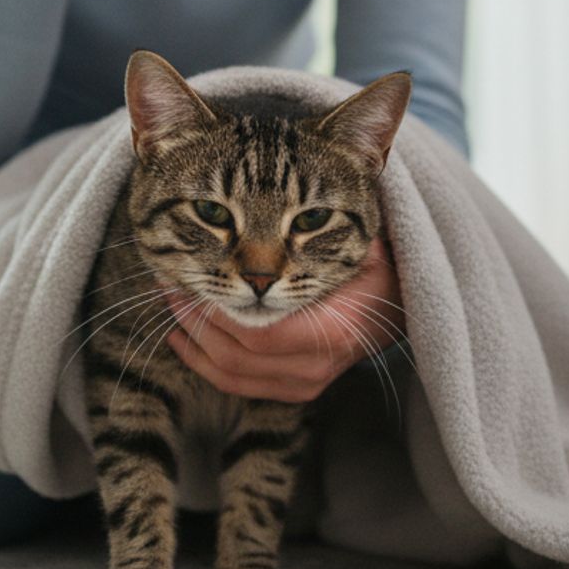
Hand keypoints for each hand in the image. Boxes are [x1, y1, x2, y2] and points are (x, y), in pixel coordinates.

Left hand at [163, 238, 406, 402]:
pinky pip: (238, 385)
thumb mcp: (356, 243)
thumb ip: (323, 226)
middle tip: (170, 285)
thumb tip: (281, 177)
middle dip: (196, 320)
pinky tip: (184, 337)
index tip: (190, 277)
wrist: (398, 309)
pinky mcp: (294, 391)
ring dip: (194, 341)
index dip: (216, 309)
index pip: (256, 335)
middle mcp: (314, 367)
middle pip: (235, 357)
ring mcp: (304, 384)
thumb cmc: (375, 266)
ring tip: (174, 304)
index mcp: (329, 333)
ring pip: (230, 375)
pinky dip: (205, 362)